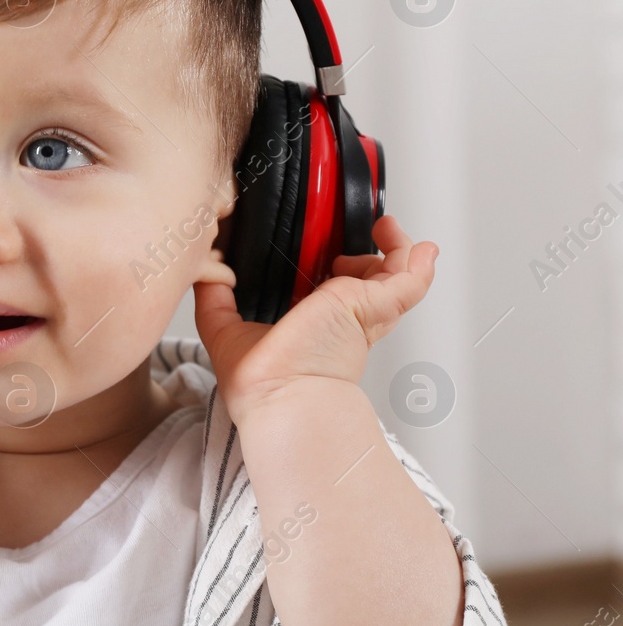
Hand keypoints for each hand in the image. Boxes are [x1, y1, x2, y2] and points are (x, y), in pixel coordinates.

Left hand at [193, 214, 439, 418]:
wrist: (281, 398)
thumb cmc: (260, 380)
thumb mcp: (225, 327)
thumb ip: (215, 297)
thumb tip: (207, 269)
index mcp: (315, 323)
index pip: (337, 291)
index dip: (341, 268)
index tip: (331, 247)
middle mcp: (344, 319)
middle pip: (371, 280)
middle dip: (374, 254)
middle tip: (366, 231)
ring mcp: (362, 311)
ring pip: (394, 276)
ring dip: (395, 247)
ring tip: (384, 227)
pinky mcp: (370, 305)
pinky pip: (408, 283)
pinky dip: (416, 263)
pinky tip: (418, 246)